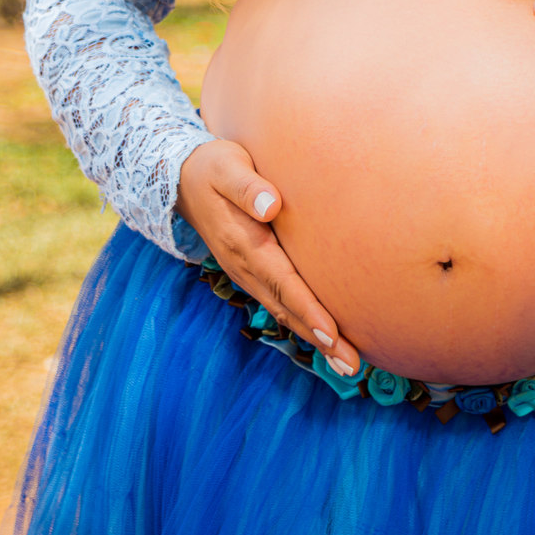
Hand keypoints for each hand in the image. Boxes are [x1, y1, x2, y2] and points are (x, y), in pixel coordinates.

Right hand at [176, 138, 360, 375]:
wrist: (181, 179)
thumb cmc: (214, 166)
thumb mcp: (228, 168)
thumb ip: (248, 187)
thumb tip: (271, 205)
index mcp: (244, 244)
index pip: (283, 283)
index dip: (308, 309)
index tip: (332, 334)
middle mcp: (246, 267)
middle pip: (288, 309)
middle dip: (321, 339)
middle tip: (353, 368)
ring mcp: (247, 273)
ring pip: (285, 311)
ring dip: (315, 338)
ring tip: (347, 364)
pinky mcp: (252, 271)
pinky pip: (280, 302)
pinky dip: (303, 322)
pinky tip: (324, 336)